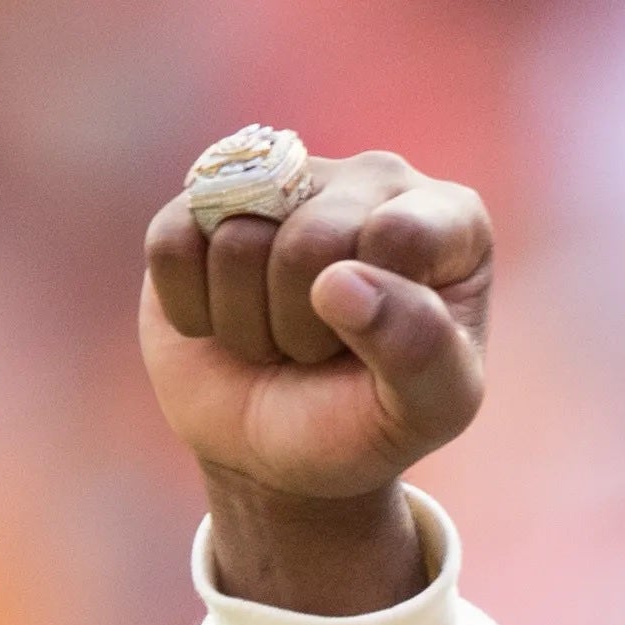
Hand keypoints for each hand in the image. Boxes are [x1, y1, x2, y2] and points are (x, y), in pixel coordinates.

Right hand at [140, 148, 493, 613]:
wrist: (280, 445)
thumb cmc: (368, 418)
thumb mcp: (428, 410)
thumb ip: (419, 351)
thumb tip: (339, 282)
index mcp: (450, 219)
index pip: (401, 235)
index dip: (375, 314)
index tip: (384, 350)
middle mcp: (371, 179)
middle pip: (310, 240)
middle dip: (305, 326)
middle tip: (321, 353)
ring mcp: (281, 178)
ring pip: (238, 241)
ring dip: (249, 324)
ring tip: (279, 337)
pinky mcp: (201, 199)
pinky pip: (173, 245)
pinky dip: (192, 310)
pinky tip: (225, 319)